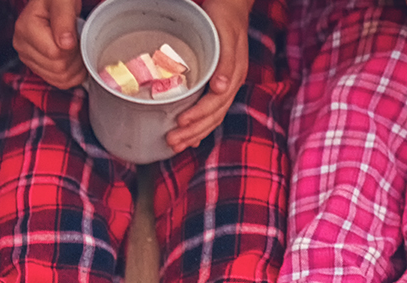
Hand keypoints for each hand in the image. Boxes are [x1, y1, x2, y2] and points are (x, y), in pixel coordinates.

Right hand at [13, 0, 84, 88]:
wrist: (53, 1)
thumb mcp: (63, 1)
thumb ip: (64, 19)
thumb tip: (66, 44)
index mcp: (26, 29)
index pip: (55, 54)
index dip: (74, 49)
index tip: (79, 34)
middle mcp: (22, 45)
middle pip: (57, 69)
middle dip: (76, 59)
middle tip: (80, 42)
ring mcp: (27, 57)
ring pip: (58, 79)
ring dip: (75, 68)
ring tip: (77, 50)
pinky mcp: (35, 65)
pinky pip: (56, 81)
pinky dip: (70, 75)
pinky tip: (74, 60)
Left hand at [165, 0, 249, 152]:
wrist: (231, 6)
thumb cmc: (225, 16)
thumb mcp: (226, 34)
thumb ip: (225, 61)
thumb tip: (221, 88)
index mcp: (234, 73)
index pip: (216, 103)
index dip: (198, 115)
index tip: (180, 122)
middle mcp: (230, 83)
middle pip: (214, 115)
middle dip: (193, 131)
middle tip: (172, 141)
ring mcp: (226, 85)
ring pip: (212, 117)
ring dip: (195, 133)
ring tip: (176, 144)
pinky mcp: (218, 84)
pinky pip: (211, 110)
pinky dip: (200, 125)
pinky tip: (189, 136)